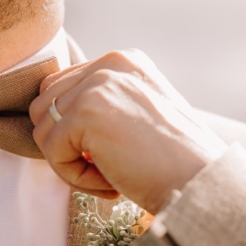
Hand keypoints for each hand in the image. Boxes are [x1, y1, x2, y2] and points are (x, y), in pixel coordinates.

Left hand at [29, 49, 227, 213]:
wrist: (202, 184)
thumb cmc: (173, 163)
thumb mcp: (137, 116)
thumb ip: (100, 106)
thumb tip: (49, 117)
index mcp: (122, 61)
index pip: (59, 89)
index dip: (73, 132)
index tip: (112, 153)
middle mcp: (109, 64)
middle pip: (44, 107)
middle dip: (66, 146)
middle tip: (107, 169)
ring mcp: (97, 84)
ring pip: (43, 129)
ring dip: (69, 163)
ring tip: (110, 175)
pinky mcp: (86, 111)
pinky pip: (52, 152)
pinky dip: (75, 177)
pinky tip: (112, 181)